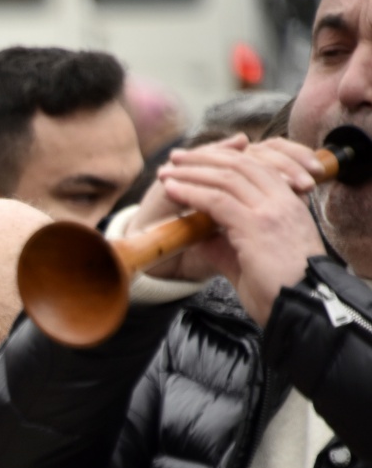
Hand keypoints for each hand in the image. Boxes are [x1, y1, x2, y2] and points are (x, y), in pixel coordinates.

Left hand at [149, 137, 325, 324]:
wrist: (300, 310)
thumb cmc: (278, 291)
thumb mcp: (253, 259)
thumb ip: (229, 242)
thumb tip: (202, 234)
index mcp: (289, 205)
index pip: (256, 167)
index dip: (224, 160)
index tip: (196, 160)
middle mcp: (284, 201)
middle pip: (241, 164)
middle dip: (204, 157)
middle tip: (176, 157)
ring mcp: (272, 211)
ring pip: (227, 177)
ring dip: (192, 172)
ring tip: (166, 172)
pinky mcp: (256, 224)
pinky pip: (217, 199)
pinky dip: (190, 191)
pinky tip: (171, 189)